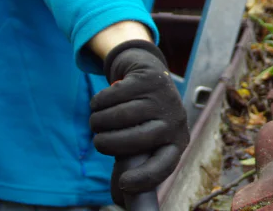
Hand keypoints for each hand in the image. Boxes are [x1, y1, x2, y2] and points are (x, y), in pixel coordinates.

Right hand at [90, 40, 189, 205]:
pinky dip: (98, 102)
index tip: (124, 183)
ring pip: (119, 116)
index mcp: (176, 142)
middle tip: (98, 142)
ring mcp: (163, 98)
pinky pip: (112, 96)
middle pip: (135, 141)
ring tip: (96, 122)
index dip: (145, 178)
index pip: (164, 166)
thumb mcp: (145, 140)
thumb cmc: (143, 118)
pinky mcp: (148, 79)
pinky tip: (100, 104)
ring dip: (98, 122)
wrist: (149, 74)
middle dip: (107, 144)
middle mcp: (174, 121)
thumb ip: (132, 163)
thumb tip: (120, 199)